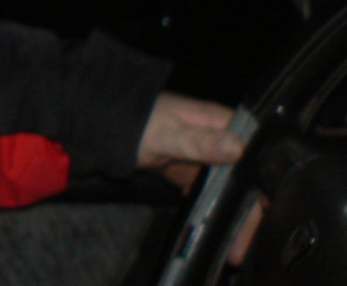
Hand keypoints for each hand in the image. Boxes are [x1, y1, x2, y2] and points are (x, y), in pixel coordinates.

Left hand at [138, 91, 261, 265]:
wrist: (101, 126)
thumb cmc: (135, 122)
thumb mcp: (166, 134)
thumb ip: (199, 141)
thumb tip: (238, 146)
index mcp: (216, 121)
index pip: (254, 152)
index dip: (262, 182)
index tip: (265, 213)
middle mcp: (215, 136)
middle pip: (242, 174)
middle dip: (246, 208)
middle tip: (242, 244)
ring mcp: (201, 153)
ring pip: (227, 186)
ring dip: (231, 212)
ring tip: (234, 245)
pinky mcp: (188, 166)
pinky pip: (207, 189)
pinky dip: (211, 207)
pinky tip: (213, 227)